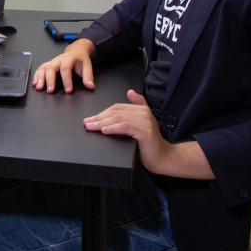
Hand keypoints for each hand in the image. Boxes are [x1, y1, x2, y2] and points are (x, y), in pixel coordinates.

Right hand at [32, 39, 95, 92]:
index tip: (68, 90)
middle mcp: (59, 59)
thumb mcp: (87, 66)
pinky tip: (35, 84)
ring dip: (40, 78)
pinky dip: (36, 76)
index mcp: (69, 58)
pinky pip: (40, 69)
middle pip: (51, 67)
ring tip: (39, 88)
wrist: (76, 50)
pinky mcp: (48, 64)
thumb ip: (88, 76)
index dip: (66, 79)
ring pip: (43, 68)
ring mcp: (52, 61)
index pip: (66, 68)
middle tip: (50, 90)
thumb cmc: (80, 59)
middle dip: (50, 80)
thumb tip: (90, 86)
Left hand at [84, 90, 212, 178]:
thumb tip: (131, 92)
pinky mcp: (145, 132)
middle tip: (87, 123)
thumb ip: (137, 107)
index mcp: (142, 109)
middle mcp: (144, 113)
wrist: (163, 158)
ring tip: (91, 127)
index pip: (117, 108)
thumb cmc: (149, 145)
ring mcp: (145, 121)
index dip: (102, 113)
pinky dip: (113, 128)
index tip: (90, 119)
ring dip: (102, 123)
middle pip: (116, 112)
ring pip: (118, 119)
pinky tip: (104, 131)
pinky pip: (125, 127)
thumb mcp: (142, 125)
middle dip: (99, 118)